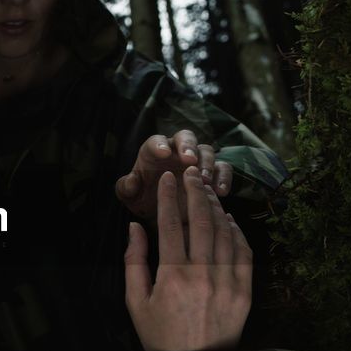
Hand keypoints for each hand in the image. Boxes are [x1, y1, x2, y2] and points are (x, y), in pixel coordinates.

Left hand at [114, 130, 232, 223]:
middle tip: (190, 161)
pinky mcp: (212, 173)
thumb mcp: (130, 196)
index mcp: (154, 151)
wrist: (162, 212)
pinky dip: (224, 177)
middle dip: (188, 147)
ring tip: (205, 181)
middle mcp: (177, 150)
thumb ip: (126, 188)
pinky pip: (222, 169)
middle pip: (186, 137)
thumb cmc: (144, 198)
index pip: (156, 141)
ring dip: (207, 164)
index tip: (162, 153)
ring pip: (207, 151)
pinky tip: (221, 191)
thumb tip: (132, 181)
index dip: (159, 145)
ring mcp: (197, 160)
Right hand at [124, 166, 251, 350]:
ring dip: (215, 207)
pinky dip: (236, 232)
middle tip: (190, 173)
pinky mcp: (245, 292)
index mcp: (172, 277)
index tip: (167, 179)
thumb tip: (134, 228)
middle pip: (200, 221)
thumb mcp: (135, 302)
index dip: (168, 198)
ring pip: (223, 233)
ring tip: (206, 190)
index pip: (170, 225)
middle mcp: (202, 275)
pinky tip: (227, 218)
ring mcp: (227, 282)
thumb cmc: (159, 335)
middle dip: (195, 192)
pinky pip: (243, 253)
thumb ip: (133, 262)